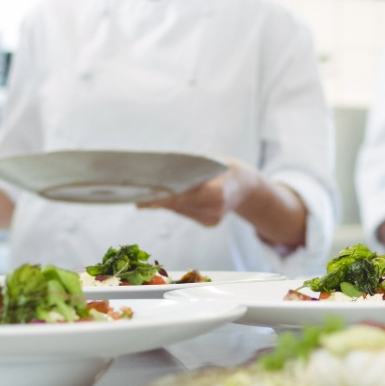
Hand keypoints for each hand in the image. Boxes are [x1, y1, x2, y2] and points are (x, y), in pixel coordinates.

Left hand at [138, 158, 258, 226]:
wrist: (248, 186)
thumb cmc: (225, 168)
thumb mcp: (210, 162)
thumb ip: (189, 169)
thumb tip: (160, 173)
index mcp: (218, 192)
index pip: (184, 195)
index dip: (164, 197)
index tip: (145, 197)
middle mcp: (216, 209)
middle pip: (179, 204)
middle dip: (157, 199)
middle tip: (135, 196)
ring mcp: (213, 219)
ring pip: (180, 209)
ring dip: (163, 202)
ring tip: (142, 197)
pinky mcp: (210, 223)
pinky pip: (186, 212)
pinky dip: (175, 205)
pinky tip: (162, 200)